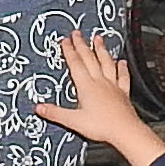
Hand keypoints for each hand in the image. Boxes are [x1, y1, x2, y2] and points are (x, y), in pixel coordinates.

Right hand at [42, 30, 161, 159]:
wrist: (125, 131)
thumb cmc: (101, 126)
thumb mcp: (73, 121)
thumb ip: (56, 113)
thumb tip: (40, 108)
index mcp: (87, 86)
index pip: (76, 64)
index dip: (69, 51)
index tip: (65, 40)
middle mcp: (100, 82)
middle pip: (90, 59)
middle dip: (82, 45)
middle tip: (78, 33)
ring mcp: (113, 86)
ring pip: (106, 63)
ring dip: (101, 50)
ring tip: (99, 39)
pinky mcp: (123, 93)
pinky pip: (123, 76)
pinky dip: (122, 68)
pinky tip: (122, 62)